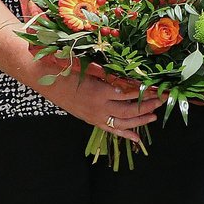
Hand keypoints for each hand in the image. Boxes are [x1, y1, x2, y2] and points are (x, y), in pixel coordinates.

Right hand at [36, 58, 165, 134]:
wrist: (40, 74)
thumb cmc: (63, 65)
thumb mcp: (87, 65)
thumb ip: (108, 71)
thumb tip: (129, 73)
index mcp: (99, 91)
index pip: (130, 93)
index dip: (146, 91)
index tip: (160, 86)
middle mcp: (98, 107)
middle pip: (130, 110)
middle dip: (149, 105)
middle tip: (163, 98)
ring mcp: (94, 116)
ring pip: (122, 122)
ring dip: (140, 120)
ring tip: (155, 115)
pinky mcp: (90, 119)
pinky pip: (110, 130)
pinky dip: (125, 134)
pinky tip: (137, 138)